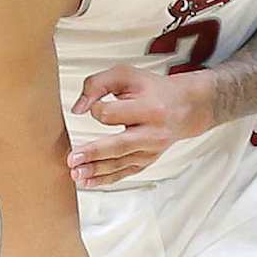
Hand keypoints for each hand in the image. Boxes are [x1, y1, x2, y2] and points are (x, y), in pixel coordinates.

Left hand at [67, 64, 212, 184]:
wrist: (184, 107)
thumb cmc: (153, 90)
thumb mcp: (126, 75)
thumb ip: (97, 84)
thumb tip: (78, 108)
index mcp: (149, 108)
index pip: (113, 114)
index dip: (96, 109)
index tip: (92, 107)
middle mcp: (152, 132)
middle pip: (119, 145)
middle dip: (94, 153)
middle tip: (72, 159)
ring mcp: (150, 150)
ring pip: (120, 163)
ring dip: (96, 170)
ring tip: (75, 173)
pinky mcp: (147, 161)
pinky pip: (124, 172)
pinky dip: (105, 179)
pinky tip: (88, 181)